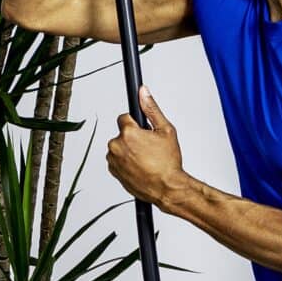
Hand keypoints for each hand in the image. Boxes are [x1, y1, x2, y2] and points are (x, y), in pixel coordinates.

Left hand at [107, 88, 184, 204]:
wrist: (167, 188)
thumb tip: (143, 92)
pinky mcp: (113, 171)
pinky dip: (126, 162)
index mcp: (128, 133)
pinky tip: (140, 167)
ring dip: (129, 150)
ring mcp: (113, 160)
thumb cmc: (168, 163)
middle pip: (121, 134)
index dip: (136, 124)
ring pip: (119, 147)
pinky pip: (117, 160)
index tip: (143, 131)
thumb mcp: (165, 131)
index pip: (124, 117)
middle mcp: (117, 146)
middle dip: (133, 138)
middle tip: (148, 147)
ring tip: (146, 159)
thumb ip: (151, 109)